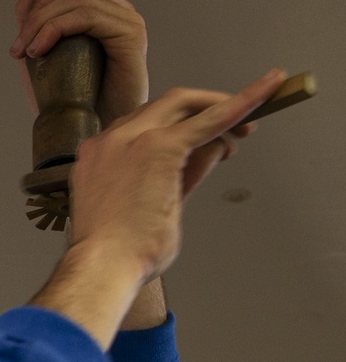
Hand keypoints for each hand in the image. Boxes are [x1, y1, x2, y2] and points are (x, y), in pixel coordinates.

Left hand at [11, 0, 147, 124]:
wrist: (93, 134)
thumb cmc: (72, 101)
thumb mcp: (44, 54)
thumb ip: (37, 21)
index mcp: (100, 8)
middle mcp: (117, 8)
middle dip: (39, 3)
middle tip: (20, 43)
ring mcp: (127, 19)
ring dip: (43, 17)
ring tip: (27, 51)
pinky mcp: (131, 35)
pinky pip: (88, 14)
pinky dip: (56, 28)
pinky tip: (40, 51)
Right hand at [31, 69, 284, 348]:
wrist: (104, 267)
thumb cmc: (120, 253)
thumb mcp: (151, 208)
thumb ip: (179, 177)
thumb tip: (210, 151)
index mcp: (99, 156)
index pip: (146, 127)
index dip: (178, 125)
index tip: (200, 134)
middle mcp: (111, 140)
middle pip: (164, 106)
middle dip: (203, 108)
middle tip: (236, 126)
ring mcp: (132, 138)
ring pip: (184, 106)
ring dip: (218, 112)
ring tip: (245, 131)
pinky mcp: (159, 145)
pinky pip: (209, 118)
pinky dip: (238, 104)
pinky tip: (263, 95)